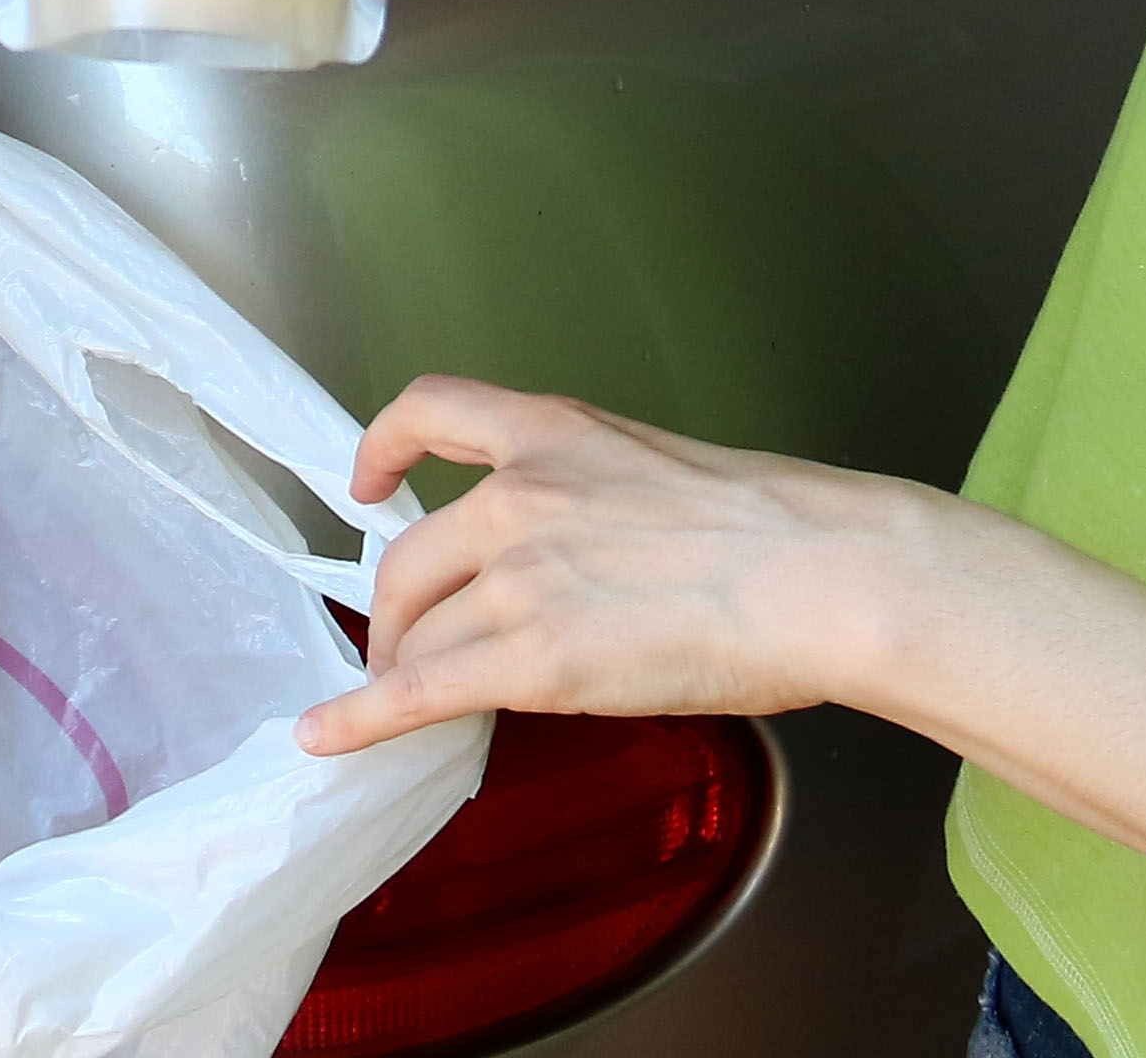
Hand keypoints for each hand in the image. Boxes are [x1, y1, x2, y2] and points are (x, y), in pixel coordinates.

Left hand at [293, 376, 925, 755]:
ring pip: (421, 633)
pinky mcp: (534, 660)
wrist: (821, 577)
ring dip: (406, 671)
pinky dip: (360, 718)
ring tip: (413, 700)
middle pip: (410, 559)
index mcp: (556, 432)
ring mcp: (520, 578)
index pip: (434, 408)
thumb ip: (596, 501)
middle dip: (397, 612)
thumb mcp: (662, 471)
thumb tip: (578, 559)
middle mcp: (519, 495)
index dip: (383, 447)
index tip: (369, 484)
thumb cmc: (780, 527)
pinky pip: (420, 694)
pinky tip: (324, 737)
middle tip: (409, 646)